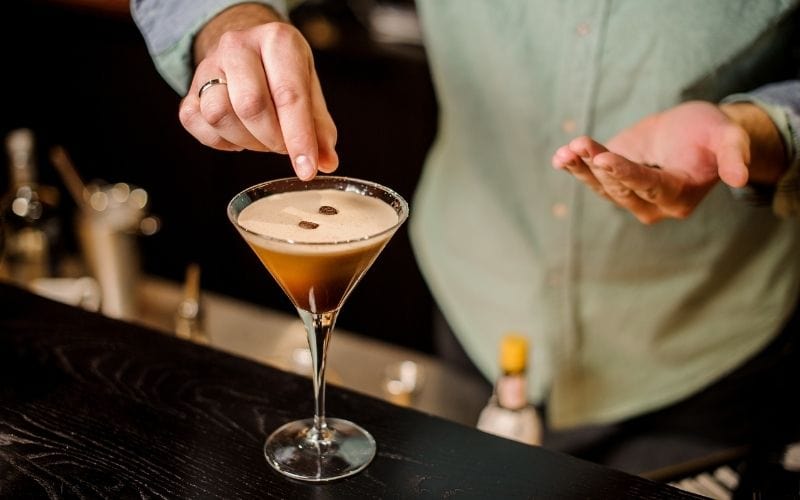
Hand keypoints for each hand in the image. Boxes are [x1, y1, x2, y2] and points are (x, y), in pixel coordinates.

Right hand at [178, 4, 337, 179]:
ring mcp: (208, 66)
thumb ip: (319, 127)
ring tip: (263, 137)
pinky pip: (199, 125)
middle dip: (272, 139)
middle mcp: (238, 46)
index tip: (307, 169)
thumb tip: (325, 162)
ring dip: (247, 140)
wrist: (246, 51)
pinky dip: (222, 142)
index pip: (288, 95)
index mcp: (277, 41)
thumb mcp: (308, 89)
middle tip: (283, 146)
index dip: (299, 138)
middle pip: (250, 105)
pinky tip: (240, 134)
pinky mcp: (189, 90)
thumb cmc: (282, 72)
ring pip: (219, 115)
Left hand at [552, 101, 752, 223]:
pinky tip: (561, 157)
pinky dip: (575, 167)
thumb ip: (733, 155)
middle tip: (580, 143)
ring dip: (580, 168)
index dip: (626, 173)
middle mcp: (652, 205)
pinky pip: (591, 179)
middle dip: (598, 165)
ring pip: (601, 186)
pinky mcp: (614, 183)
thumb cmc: (712, 133)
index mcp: (680, 197)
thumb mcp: (729, 136)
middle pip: (620, 187)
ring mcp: (630, 196)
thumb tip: (740, 178)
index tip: (603, 158)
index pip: (649, 186)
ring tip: (567, 150)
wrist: (694, 131)